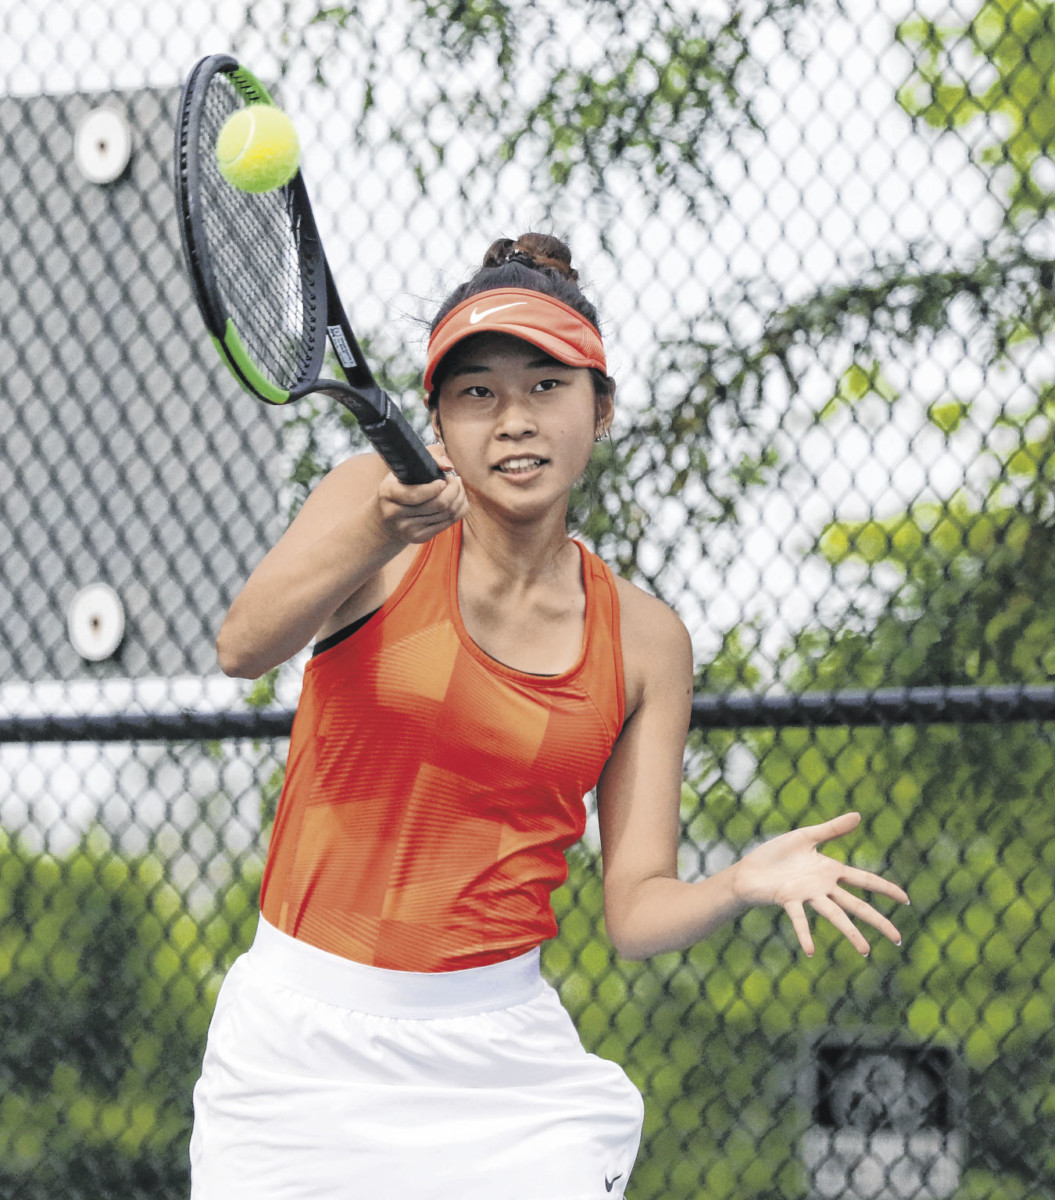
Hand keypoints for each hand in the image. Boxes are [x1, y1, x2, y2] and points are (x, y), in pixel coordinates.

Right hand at [375, 445, 467, 543]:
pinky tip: (456, 500)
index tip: (444, 477)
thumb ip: (430, 455)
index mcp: (388, 492)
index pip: (417, 495)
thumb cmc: (401, 485)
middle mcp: (395, 513)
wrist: (385, 519)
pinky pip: (449, 523)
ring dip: (459, 498)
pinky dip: (458, 510)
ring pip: (447, 514)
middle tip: (455, 480)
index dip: (437, 486)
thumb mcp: (406, 466)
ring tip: (456, 487)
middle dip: (455, 489)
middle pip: (439, 504)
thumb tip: (448, 467)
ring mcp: (407, 529)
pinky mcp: (419, 538)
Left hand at [730, 812, 908, 956]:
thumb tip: (859, 815)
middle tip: (898, 939)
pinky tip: (811, 951)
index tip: (906, 900)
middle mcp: (823, 887)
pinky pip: (799, 918)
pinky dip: (805, 934)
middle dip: (878, 920)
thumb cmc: (776, 854)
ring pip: (834, 915)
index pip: (864, 880)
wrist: (748, 869)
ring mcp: (807, 896)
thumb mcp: (806, 836)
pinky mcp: (787, 899)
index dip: (885, 888)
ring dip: (850, 933)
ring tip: (866, 951)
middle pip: (856, 905)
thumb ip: (832, 829)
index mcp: (830, 871)